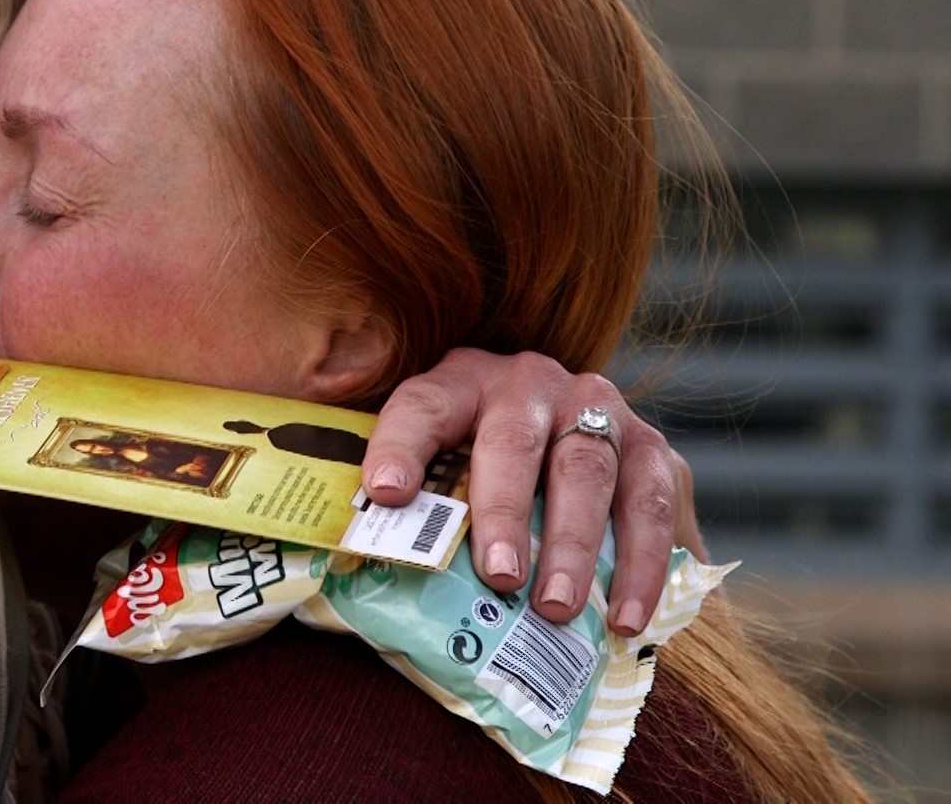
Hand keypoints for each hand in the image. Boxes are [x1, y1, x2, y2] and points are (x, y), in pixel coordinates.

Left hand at [361, 348, 690, 635]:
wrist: (565, 438)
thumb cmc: (475, 467)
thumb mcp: (435, 461)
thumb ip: (402, 495)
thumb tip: (347, 558)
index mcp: (460, 382)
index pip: (421, 406)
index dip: (400, 445)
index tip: (385, 493)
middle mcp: (528, 383)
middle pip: (513, 441)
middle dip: (504, 511)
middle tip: (500, 575)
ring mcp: (595, 408)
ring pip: (588, 468)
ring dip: (574, 544)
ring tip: (556, 607)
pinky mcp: (650, 446)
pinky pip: (652, 501)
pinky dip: (644, 563)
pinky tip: (627, 617)